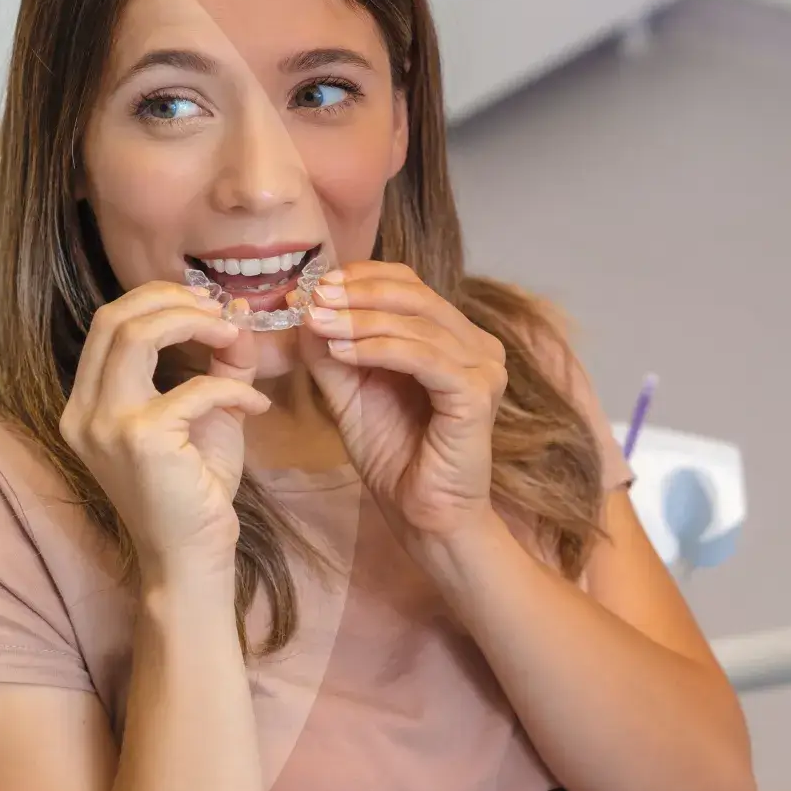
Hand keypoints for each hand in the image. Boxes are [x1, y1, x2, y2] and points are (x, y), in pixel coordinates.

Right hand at [61, 284, 269, 579]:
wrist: (189, 557)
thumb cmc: (193, 492)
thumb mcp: (204, 415)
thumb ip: (217, 365)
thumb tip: (236, 318)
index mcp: (87, 403)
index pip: (108, 323)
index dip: (157, 300)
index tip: (204, 305)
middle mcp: (84, 412)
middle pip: (114, 318)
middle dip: (172, 300)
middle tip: (219, 311)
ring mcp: (106, 425)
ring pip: (137, 335)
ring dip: (193, 323)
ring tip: (233, 335)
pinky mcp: (141, 440)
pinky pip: (195, 389)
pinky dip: (233, 388)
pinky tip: (256, 405)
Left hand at [299, 261, 506, 545]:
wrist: (422, 513)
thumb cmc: (393, 455)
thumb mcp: (350, 393)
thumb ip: (331, 352)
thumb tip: (306, 307)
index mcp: (453, 337)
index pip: (410, 285)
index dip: (363, 277)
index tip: (316, 285)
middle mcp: (477, 345)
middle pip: (416, 295)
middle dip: (358, 293)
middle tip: (315, 297)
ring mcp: (484, 368)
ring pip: (418, 324)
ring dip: (361, 320)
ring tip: (318, 322)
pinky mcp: (478, 394)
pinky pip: (425, 358)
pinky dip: (380, 349)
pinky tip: (343, 352)